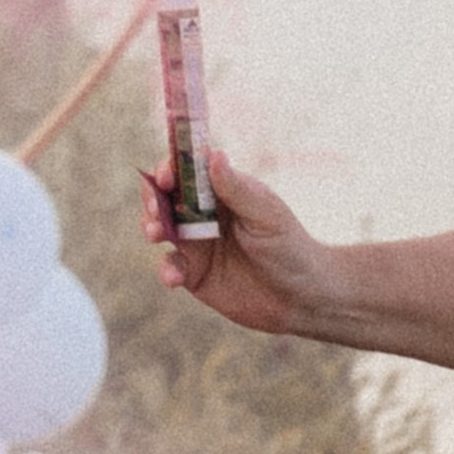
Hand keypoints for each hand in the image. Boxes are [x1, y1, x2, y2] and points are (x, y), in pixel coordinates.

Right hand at [141, 150, 338, 339]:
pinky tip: (174, 277)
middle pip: (163, 195)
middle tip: (154, 208)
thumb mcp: (266, 215)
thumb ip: (236, 189)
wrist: (302, 299)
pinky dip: (166, 269)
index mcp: (220, 191)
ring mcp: (195, 243)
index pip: (186, 169)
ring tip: (155, 235)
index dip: (170, 167)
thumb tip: (213, 154)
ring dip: (150, 226)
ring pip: (159, 227)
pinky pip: (170, 266)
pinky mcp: (193, 273)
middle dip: (152, 197)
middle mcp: (202, 213)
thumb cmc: (289, 247)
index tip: (166, 176)